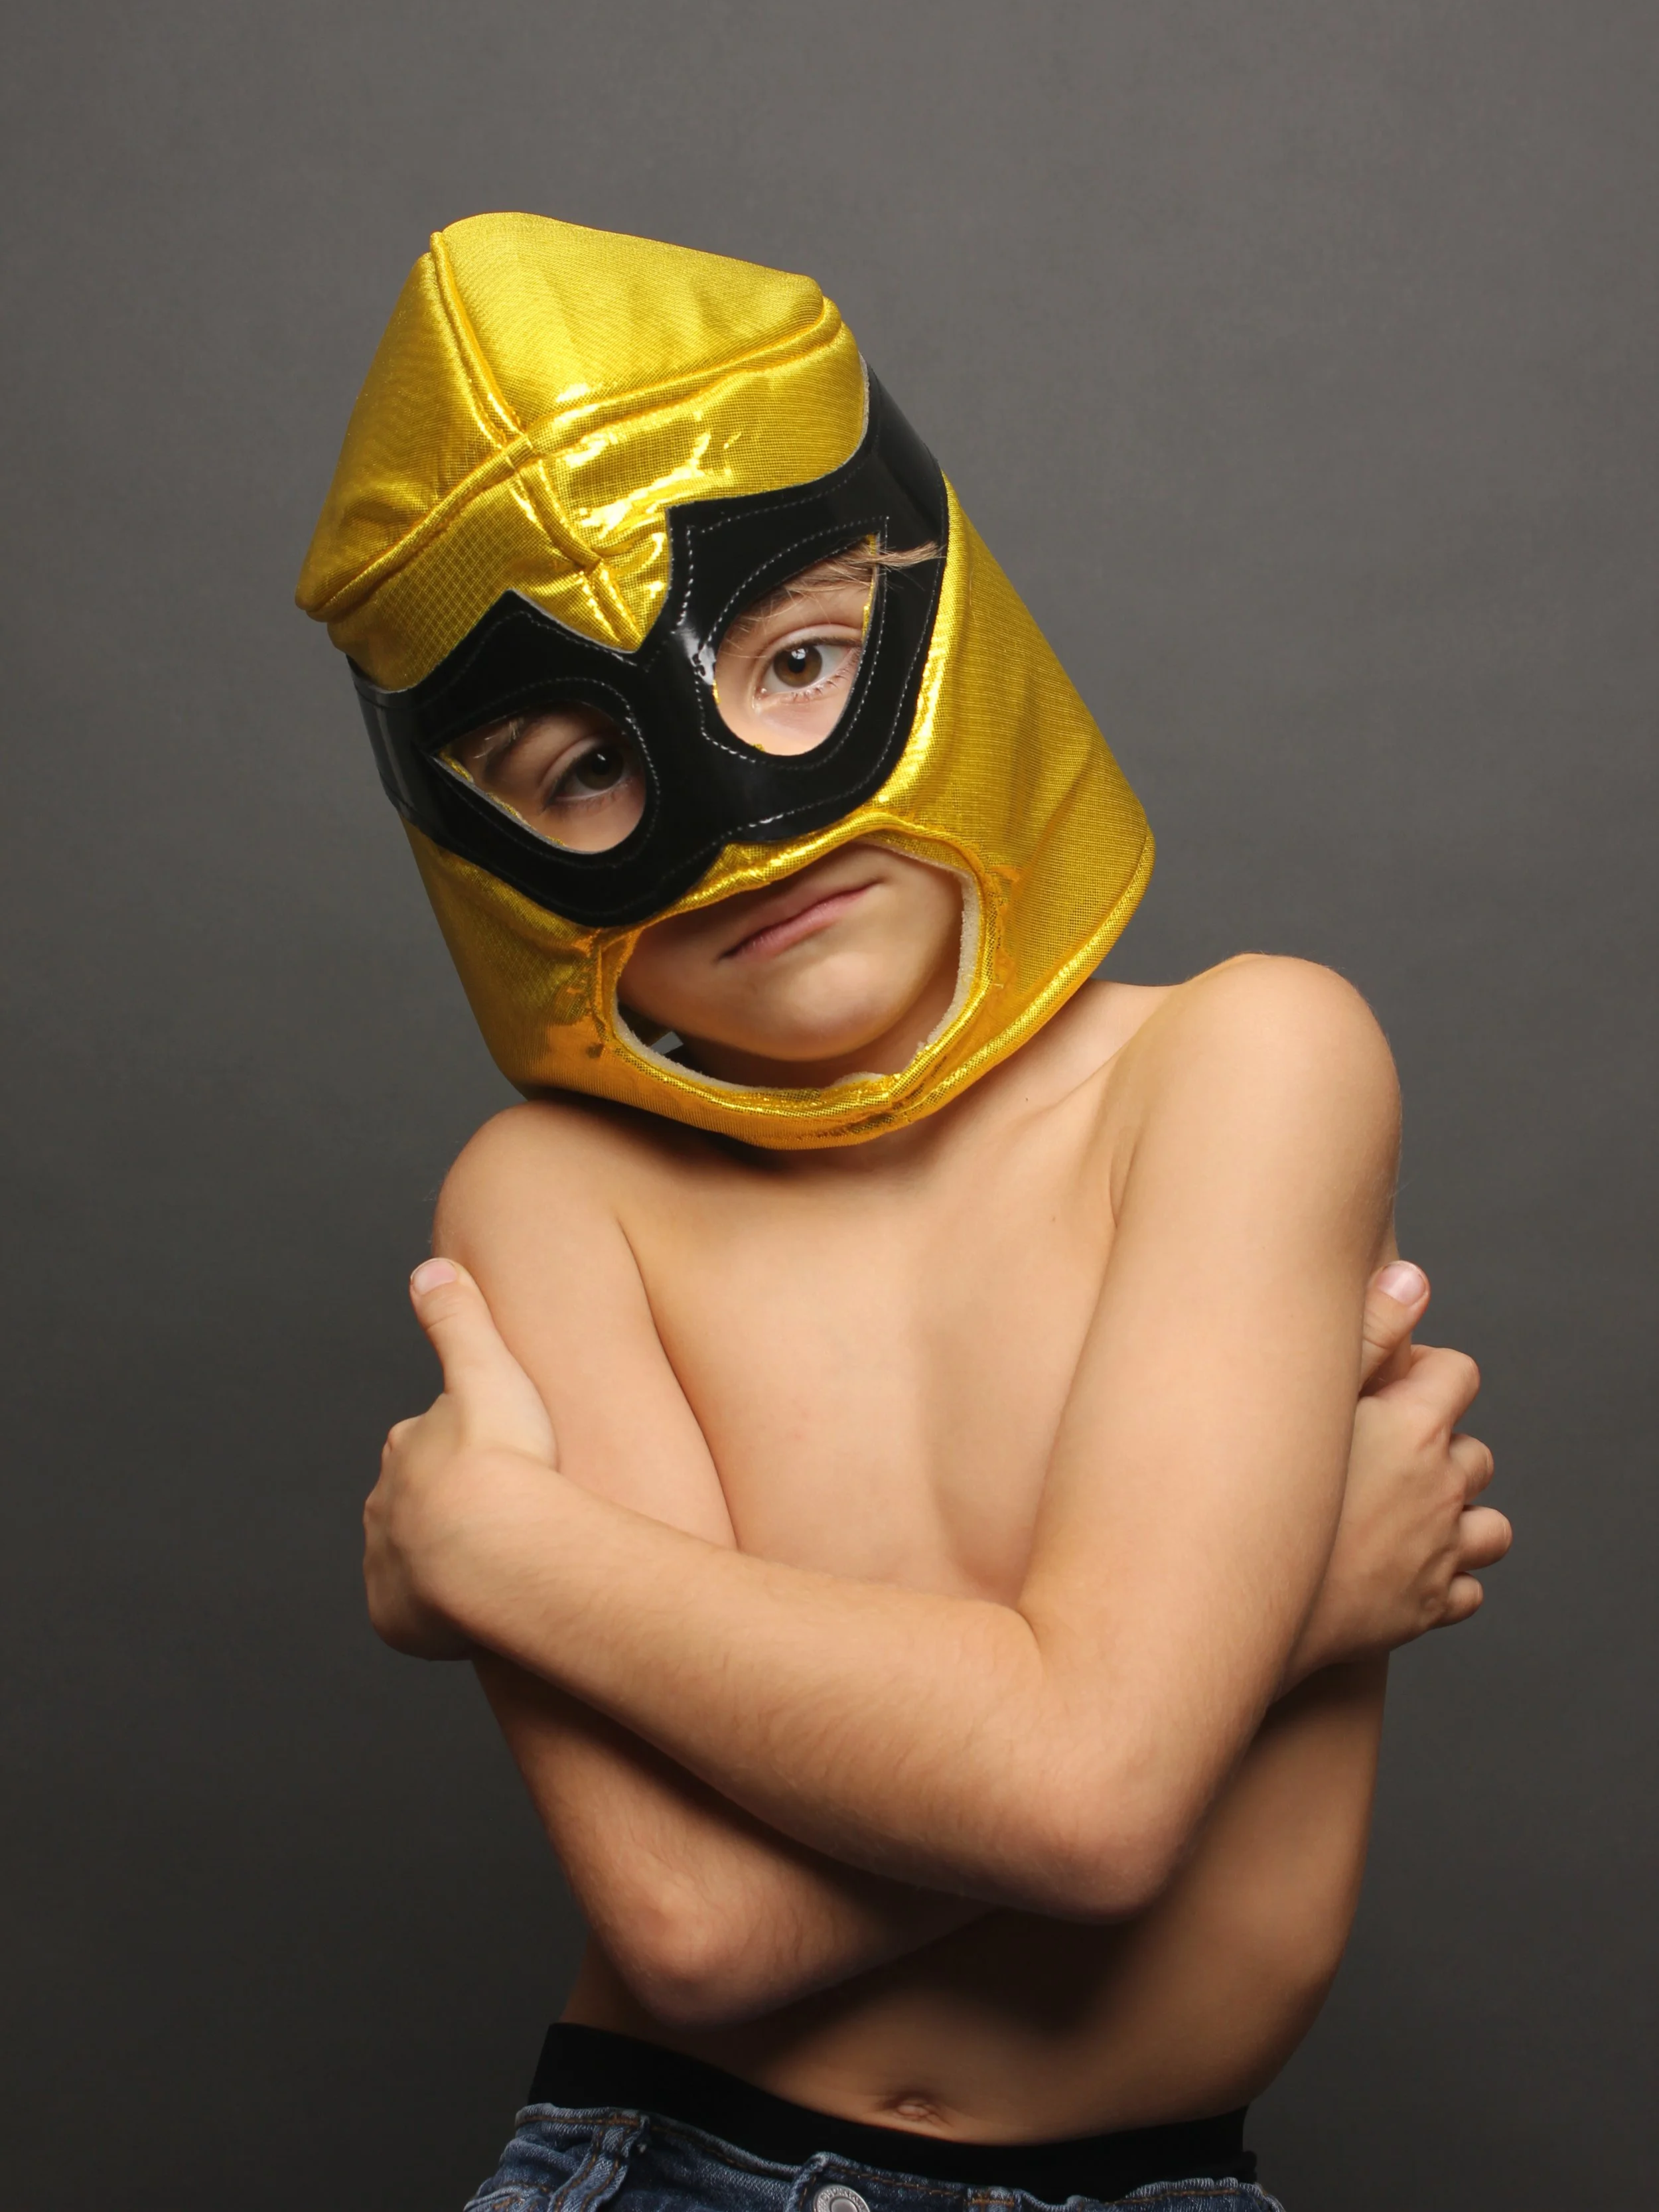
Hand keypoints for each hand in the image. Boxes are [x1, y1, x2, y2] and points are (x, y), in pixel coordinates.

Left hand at [364, 1259, 558, 1659]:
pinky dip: (439, 1615)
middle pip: (417, 1504)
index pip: (427, 1444)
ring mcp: (386, 1566)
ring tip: (498, 1565)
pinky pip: (415, 1616)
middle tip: (505, 1516)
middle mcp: (382, 1506)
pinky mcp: (395, 1619)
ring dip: (447, 1562)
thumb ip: (459, 1319)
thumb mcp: (487, 1369)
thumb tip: (429, 1267)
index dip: (466, 1451)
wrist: (499, 1551)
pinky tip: (479, 1612)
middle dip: (451, 1509)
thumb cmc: (504, 1459)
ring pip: (414, 1560)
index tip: (501, 1460)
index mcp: (405, 1448)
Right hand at [1286, 1262, 1511, 1682]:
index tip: (1386, 1384)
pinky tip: (1402, 1567)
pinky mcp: (1425, 1610)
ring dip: (1459, 1516)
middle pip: (1477, 1454)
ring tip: (1407, 1513)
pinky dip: (1447, 1578)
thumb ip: (1365, 1329)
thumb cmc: (1255, 1483)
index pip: (1460, 1375)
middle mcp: (1439, 1490)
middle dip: (1441, 1447)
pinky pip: (1467, 1590)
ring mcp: (1437, 1555)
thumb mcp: (1306, 1393)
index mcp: (1414, 1428)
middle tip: (1381, 1452)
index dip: (1427, 1372)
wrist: (1227, 1591)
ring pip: (1489, 1528)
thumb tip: (1415, 1276)